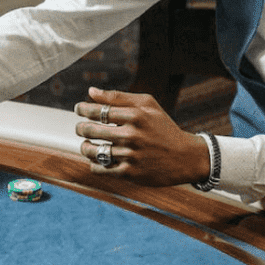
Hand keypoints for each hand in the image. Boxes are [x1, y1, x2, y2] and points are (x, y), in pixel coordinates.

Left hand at [74, 87, 211, 185]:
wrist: (185, 157)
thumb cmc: (163, 127)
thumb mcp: (147, 105)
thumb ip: (118, 97)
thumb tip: (91, 91)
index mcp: (136, 115)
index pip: (98, 110)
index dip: (83, 109)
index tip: (78, 109)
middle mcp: (132, 135)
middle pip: (90, 129)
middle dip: (80, 128)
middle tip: (80, 127)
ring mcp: (130, 155)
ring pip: (92, 151)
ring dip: (85, 147)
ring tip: (86, 144)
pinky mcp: (130, 173)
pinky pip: (100, 168)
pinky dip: (94, 164)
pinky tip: (97, 159)